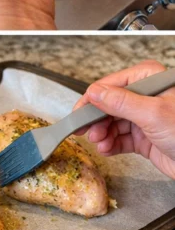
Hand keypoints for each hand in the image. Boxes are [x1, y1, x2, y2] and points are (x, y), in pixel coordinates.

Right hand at [72, 60, 174, 178]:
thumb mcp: (153, 114)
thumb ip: (121, 102)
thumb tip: (95, 93)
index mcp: (149, 80)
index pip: (111, 85)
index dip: (92, 100)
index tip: (77, 114)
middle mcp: (146, 96)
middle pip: (108, 105)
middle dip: (96, 120)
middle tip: (86, 132)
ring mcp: (144, 118)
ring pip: (112, 123)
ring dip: (102, 134)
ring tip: (99, 143)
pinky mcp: (144, 137)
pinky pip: (120, 138)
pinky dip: (110, 145)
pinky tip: (106, 149)